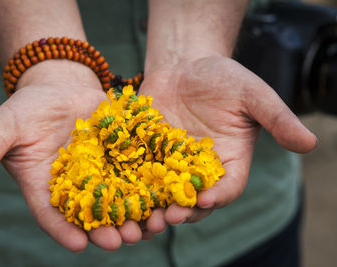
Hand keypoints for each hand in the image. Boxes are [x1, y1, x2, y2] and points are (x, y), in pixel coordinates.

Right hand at [0, 61, 143, 251]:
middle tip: (122, 242)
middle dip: (107, 229)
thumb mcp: (3, 128)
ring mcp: (103, 171)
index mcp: (46, 186)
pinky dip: (150, 184)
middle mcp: (77, 186)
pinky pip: (138, 172)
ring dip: (135, 214)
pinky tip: (164, 195)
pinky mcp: (123, 155)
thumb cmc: (28, 108)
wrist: (59, 86)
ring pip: (120, 199)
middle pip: (92, 213)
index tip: (79, 245)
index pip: (53, 214)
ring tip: (149, 227)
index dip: (64, 230)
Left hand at [139, 56, 316, 235]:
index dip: (218, 195)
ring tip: (144, 217)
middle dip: (183, 211)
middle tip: (168, 219)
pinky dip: (133, 187)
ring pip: (165, 195)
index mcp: (230, 160)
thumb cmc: (222, 77)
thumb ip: (277, 118)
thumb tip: (311, 143)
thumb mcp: (252, 93)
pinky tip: (121, 193)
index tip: (203, 199)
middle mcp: (202, 169)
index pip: (229, 186)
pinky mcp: (148, 156)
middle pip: (194, 199)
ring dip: (155, 208)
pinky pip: (141, 175)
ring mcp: (173, 165)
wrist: (184, 65)